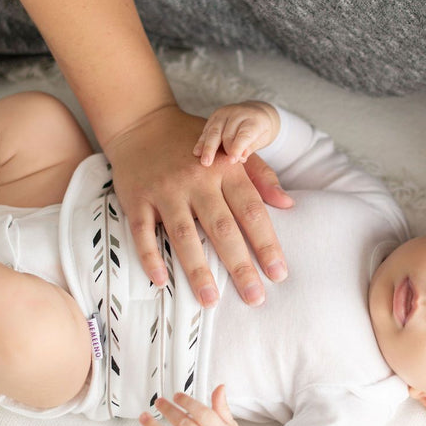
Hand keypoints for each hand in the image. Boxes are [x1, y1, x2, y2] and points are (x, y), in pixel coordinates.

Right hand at [102, 104, 292, 307]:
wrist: (143, 124)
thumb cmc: (194, 143)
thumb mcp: (232, 151)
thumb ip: (261, 176)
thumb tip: (288, 203)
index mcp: (225, 169)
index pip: (251, 211)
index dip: (266, 244)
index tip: (278, 274)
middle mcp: (196, 180)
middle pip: (221, 228)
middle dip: (239, 266)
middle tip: (254, 298)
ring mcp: (165, 191)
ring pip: (183, 234)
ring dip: (197, 269)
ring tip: (211, 301)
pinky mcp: (137, 199)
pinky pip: (143, 232)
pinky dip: (150, 256)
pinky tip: (162, 281)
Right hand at [193, 101, 280, 165]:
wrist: (257, 113)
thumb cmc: (261, 131)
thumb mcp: (262, 139)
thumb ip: (250, 148)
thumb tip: (240, 157)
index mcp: (254, 119)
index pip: (244, 134)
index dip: (237, 147)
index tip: (231, 161)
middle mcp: (238, 113)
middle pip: (226, 133)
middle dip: (218, 149)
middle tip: (210, 164)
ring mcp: (225, 113)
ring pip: (213, 131)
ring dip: (207, 147)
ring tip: (203, 161)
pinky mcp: (215, 116)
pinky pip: (207, 130)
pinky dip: (202, 142)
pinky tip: (197, 152)